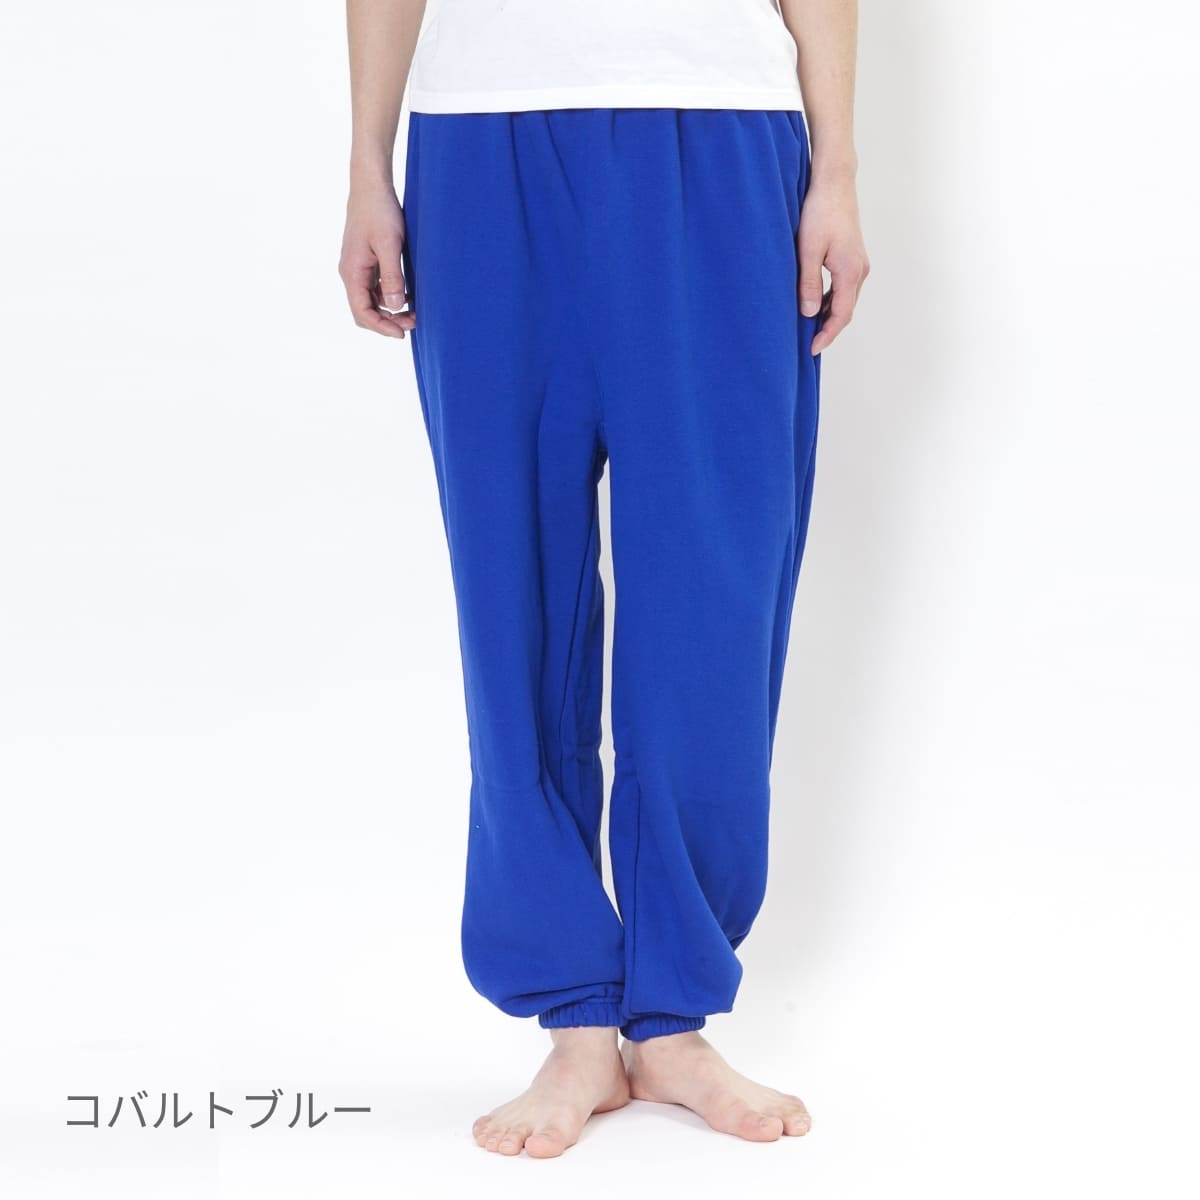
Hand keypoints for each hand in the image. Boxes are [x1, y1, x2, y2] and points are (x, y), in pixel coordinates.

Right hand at [339, 181, 415, 338]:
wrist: (371, 186)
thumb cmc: (380, 211)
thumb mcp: (390, 245)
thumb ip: (392, 277)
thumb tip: (394, 306)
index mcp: (352, 272)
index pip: (362, 312)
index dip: (381, 327)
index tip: (402, 333)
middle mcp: (351, 273)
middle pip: (365, 311)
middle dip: (387, 322)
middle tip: (414, 323)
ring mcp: (357, 268)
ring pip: (371, 301)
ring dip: (390, 311)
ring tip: (415, 312)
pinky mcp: (366, 262)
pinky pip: (375, 289)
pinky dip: (389, 297)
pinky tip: (407, 296)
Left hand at [797, 173, 869, 354]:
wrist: (834, 183)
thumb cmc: (819, 212)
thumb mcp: (807, 250)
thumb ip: (808, 284)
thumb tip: (809, 314)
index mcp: (850, 272)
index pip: (840, 315)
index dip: (826, 335)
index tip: (811, 350)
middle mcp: (860, 271)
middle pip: (845, 311)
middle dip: (828, 330)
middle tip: (808, 344)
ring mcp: (859, 264)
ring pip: (845, 299)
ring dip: (829, 315)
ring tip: (809, 328)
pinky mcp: (853, 257)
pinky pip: (843, 287)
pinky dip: (831, 300)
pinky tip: (815, 303)